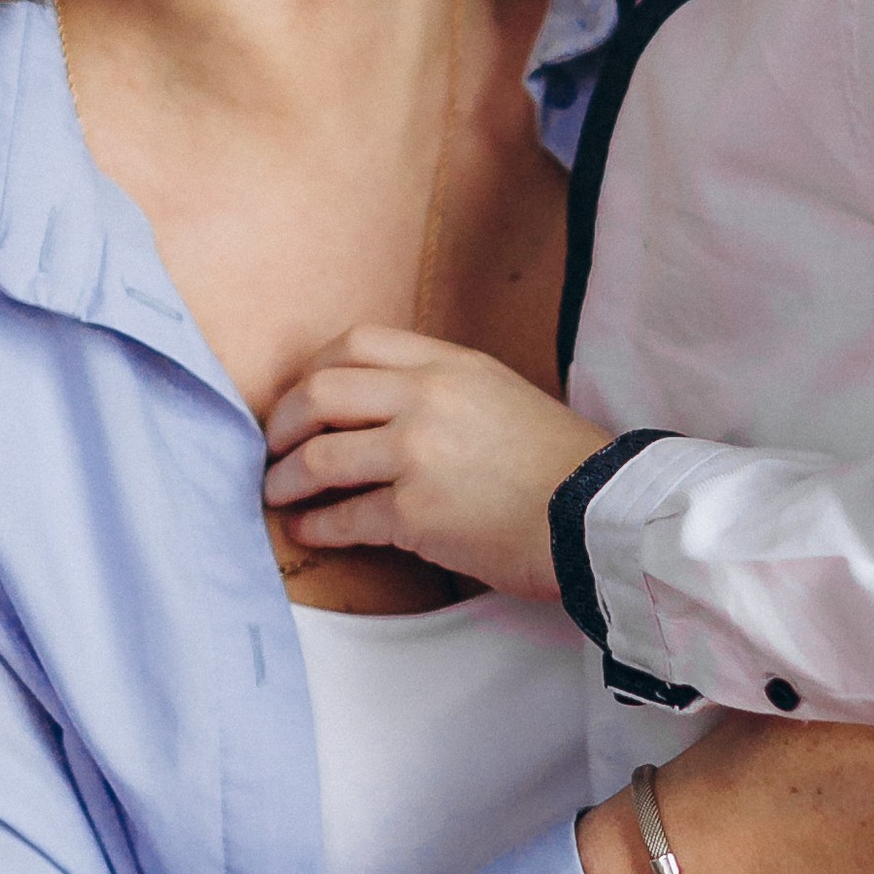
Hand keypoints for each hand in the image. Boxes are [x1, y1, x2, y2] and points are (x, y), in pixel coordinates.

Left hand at [263, 328, 603, 599]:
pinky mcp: (417, 513)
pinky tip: (309, 529)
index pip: (355, 343)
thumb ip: (441, 389)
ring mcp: (418, 454)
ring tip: (277, 492)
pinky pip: (344, 516)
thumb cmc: (559, 463)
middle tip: (273, 447)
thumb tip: (379, 409)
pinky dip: (316, 524)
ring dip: (287, 477)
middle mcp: (428, 398)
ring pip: (320, 456)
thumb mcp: (500, 395)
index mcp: (450, 363)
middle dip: (283, 423)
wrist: (599, 515)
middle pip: (320, 392)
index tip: (300, 397)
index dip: (313, 370)